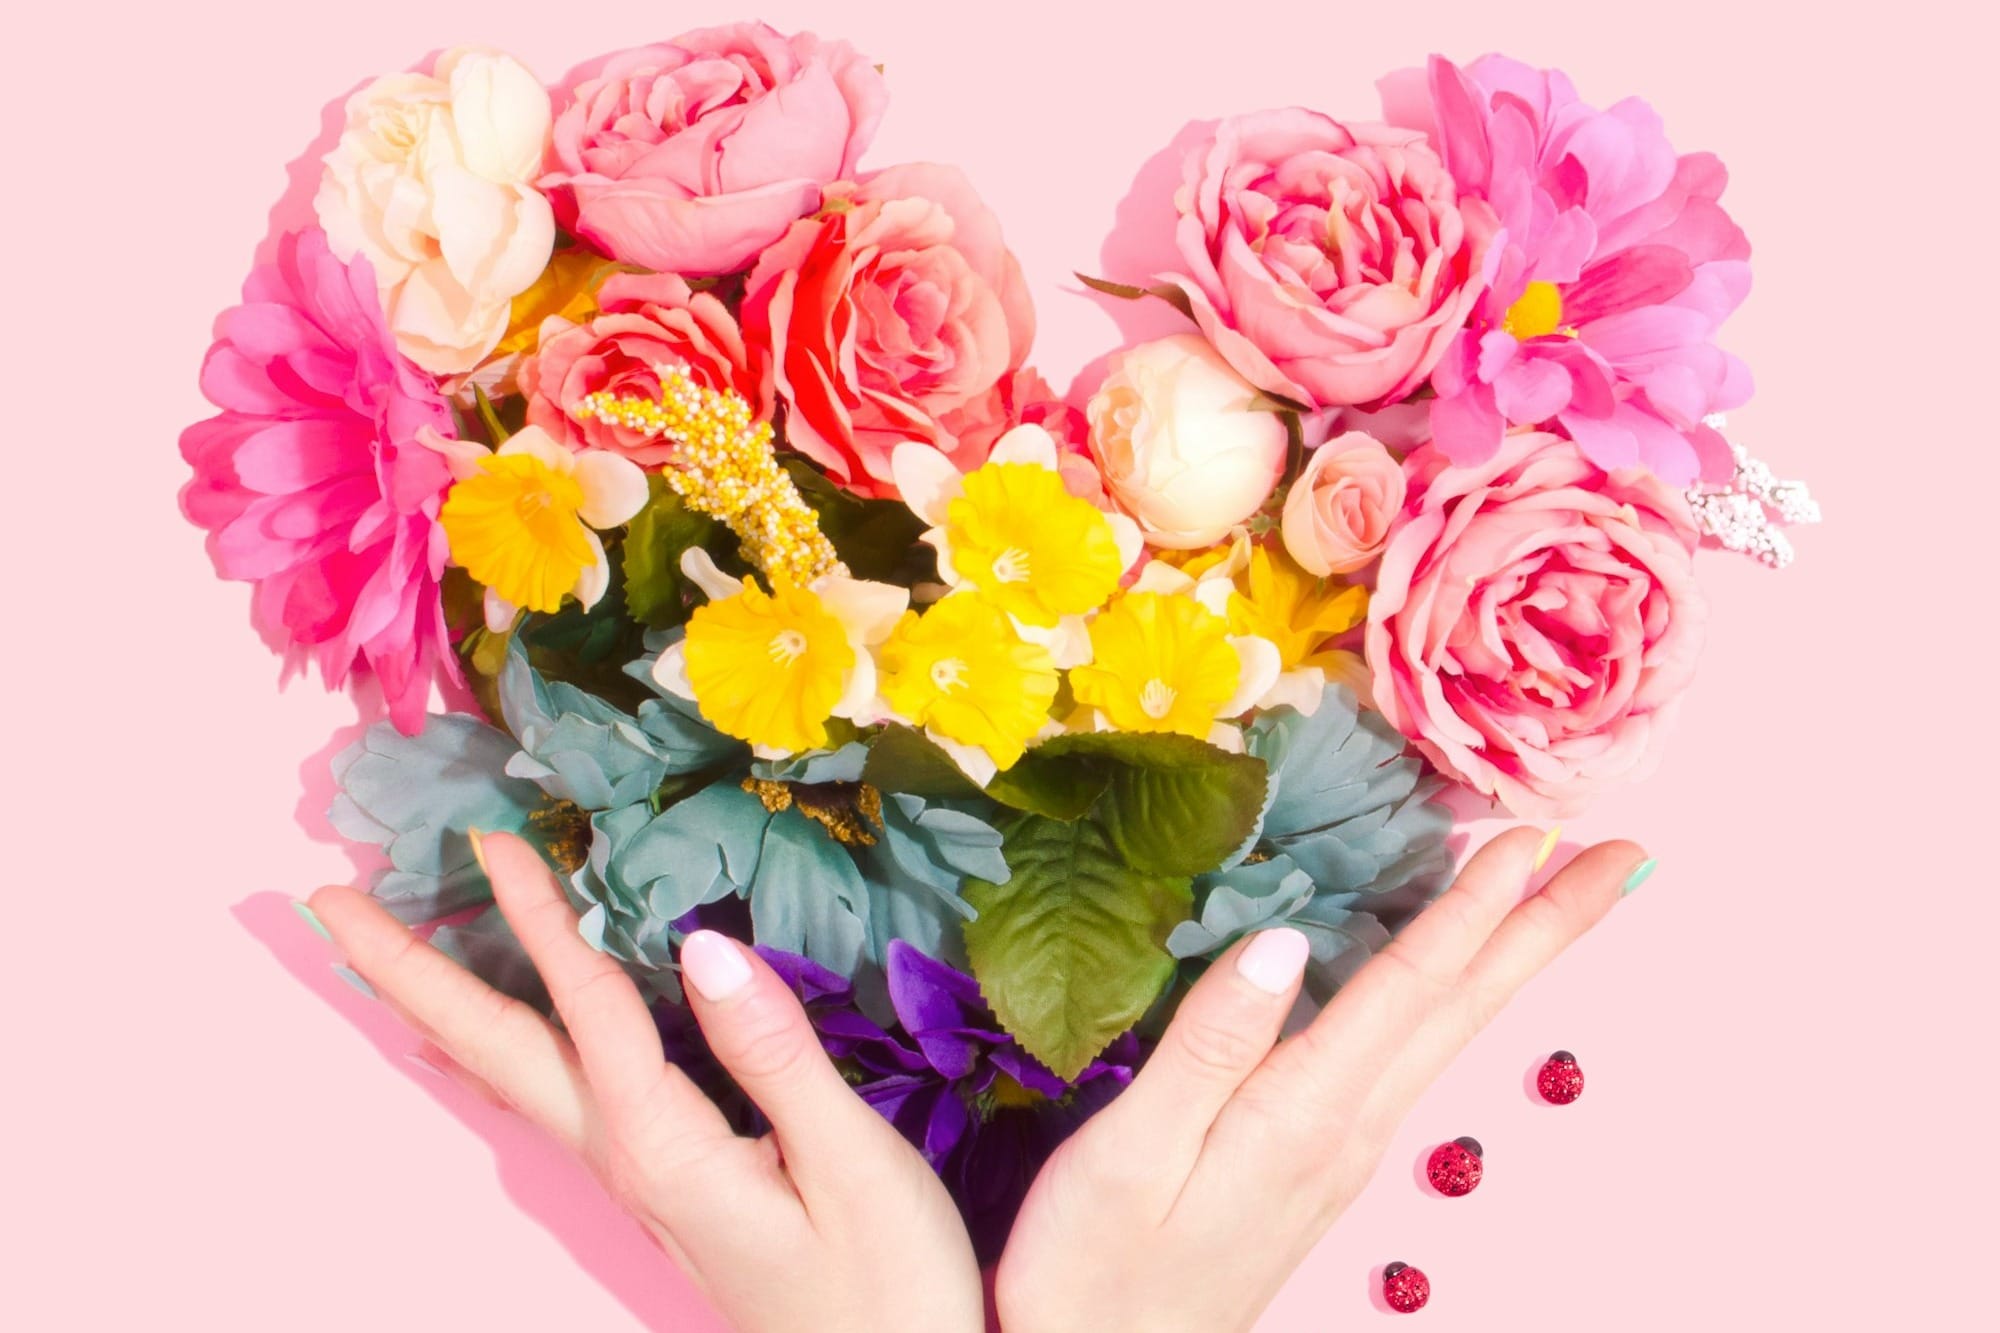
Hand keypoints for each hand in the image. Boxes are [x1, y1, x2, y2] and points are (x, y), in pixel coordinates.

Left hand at [308, 831, 982, 1332]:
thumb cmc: (888, 1285)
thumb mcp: (853, 1165)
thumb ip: (775, 1053)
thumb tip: (703, 945)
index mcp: (666, 1147)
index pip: (585, 1006)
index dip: (537, 914)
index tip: (487, 834)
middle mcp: (626, 1160)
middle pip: (494, 1051)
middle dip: (408, 972)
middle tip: (328, 901)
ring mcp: (633, 1179)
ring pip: (508, 1076)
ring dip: (436, 1007)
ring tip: (376, 956)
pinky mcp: (658, 1186)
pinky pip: (545, 1098)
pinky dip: (491, 1053)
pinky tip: (472, 1048)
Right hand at [994, 829, 1645, 1331]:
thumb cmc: (1094, 1267)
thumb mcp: (1130, 1152)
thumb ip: (1208, 1043)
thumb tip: (1285, 938)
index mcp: (1304, 1113)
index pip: (1409, 986)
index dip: (1472, 904)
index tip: (1535, 834)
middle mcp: (1348, 1129)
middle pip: (1466, 1009)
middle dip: (1547, 927)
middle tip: (1629, 857)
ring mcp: (1343, 1151)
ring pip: (1449, 1033)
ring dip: (1511, 957)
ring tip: (1560, 898)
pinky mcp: (1321, 1164)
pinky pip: (1412, 1056)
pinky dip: (1454, 997)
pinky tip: (1454, 978)